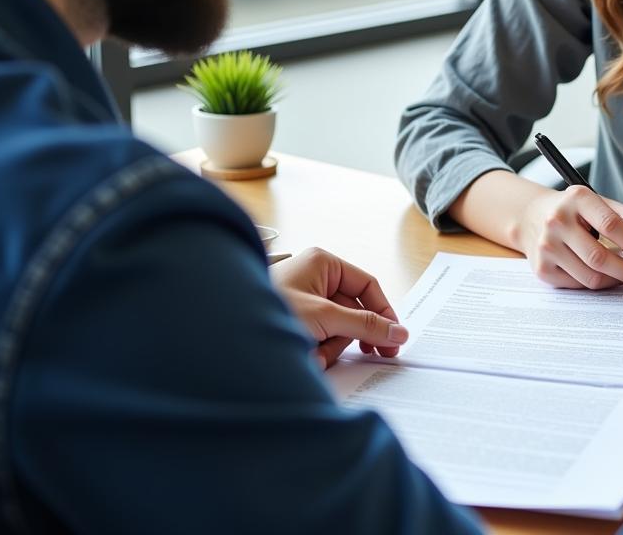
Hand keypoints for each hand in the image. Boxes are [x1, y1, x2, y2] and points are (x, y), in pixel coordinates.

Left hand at [270, 248, 407, 367]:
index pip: (367, 286)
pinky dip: (316, 353)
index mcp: (324, 263)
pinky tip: (303, 358)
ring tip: (312, 356)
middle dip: (348, 336)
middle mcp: (315, 278)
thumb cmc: (270, 311)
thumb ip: (365, 325)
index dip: (383, 312)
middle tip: (371, 355)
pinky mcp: (294, 323)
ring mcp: (304, 301)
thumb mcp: (325, 317)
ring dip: (329, 348)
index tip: (395, 338)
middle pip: (354, 311)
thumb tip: (399, 332)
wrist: (223, 334)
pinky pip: (320, 339)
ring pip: (337, 329)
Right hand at [517, 184, 622, 289]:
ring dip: (614, 281)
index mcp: (576, 198)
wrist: (532, 217)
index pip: (610, 225)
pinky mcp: (542, 268)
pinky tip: (604, 277)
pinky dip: (596, 285)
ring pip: (590, 277)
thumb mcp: (599, 202)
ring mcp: (547, 246)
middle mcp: (557, 221)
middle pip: (599, 257)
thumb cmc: (575, 212)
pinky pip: (578, 285)